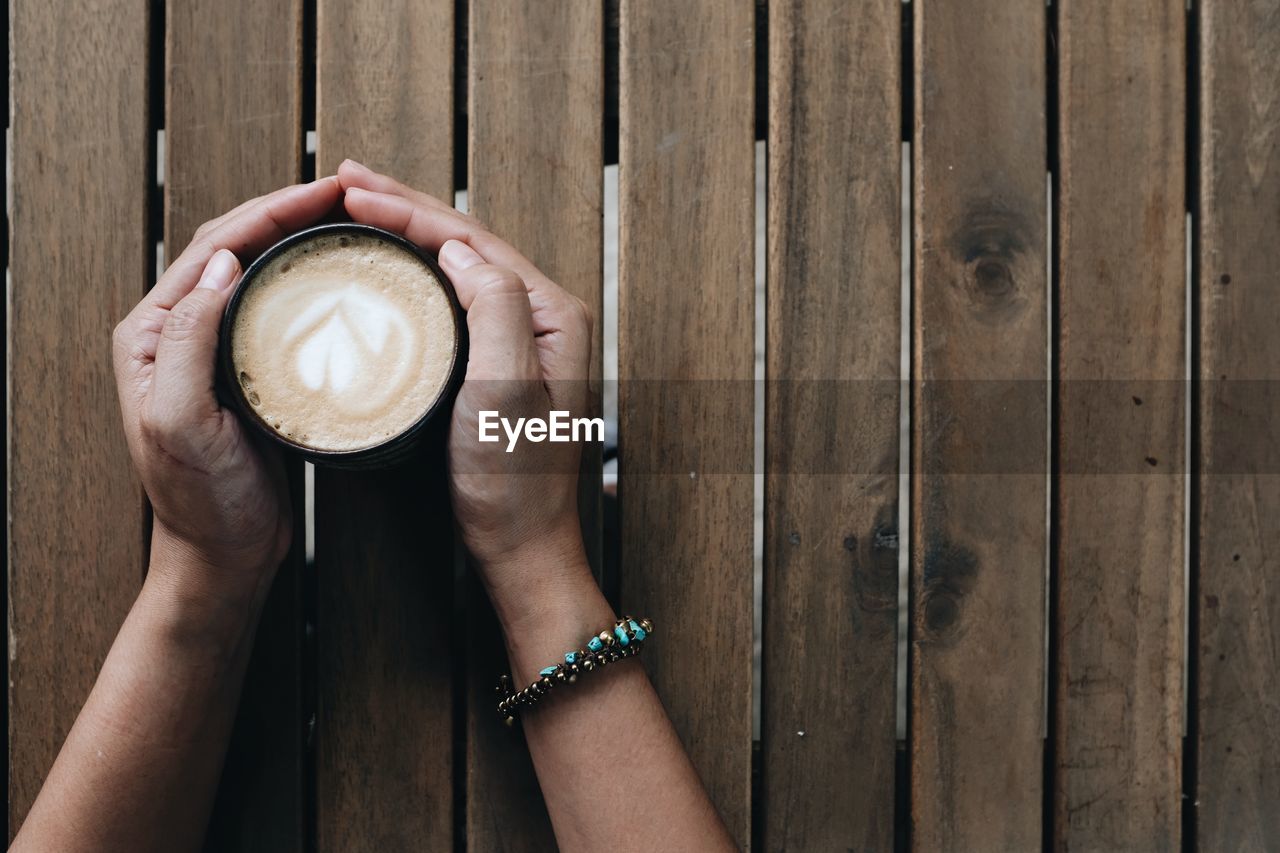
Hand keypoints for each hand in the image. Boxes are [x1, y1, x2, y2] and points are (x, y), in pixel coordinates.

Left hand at [112, 178, 342, 599]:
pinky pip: (279, 309)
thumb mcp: (181, 420)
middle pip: (237, 246)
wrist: (223, 555)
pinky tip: (340, 276)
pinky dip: (309, 281)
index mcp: (152, 333)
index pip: (214, 248)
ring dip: (300, 238)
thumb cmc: (199, 499)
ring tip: (350, 220)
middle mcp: (179, 332)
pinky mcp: (250, 372)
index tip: (327, 191)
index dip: (271, 210)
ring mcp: (216, 350)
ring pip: (259, 272)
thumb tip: (224, 265)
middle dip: (289, 210)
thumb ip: (190, 341)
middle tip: (348, 193)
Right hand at [337, 161, 593, 621]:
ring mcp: (523, 336)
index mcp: (551, 313)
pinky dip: (417, 269)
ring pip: (459, 263)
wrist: (520, 542)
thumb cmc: (512, 479)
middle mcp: (543, 315)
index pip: (472, 239)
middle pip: (466, 241)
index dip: (409, 209)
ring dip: (409, 230)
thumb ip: (493, 308)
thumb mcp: (503, 391)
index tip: (352, 191)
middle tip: (345, 180)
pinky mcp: (500, 359)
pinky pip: (454, 295)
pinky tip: (389, 263)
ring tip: (359, 205)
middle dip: (404, 206)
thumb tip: (459, 247)